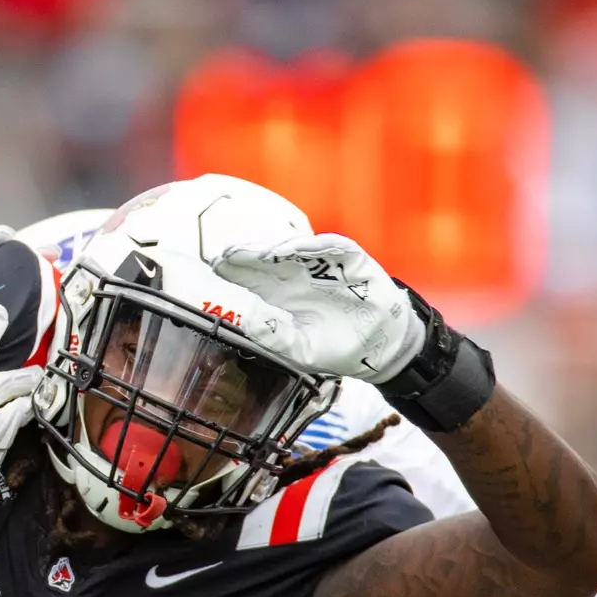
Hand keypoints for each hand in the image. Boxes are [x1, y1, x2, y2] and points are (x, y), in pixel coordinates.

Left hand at [214, 234, 424, 382]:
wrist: (382, 347)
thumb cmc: (337, 347)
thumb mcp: (302, 350)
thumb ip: (276, 337)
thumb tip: (247, 321)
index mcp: (281, 296)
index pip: (252, 278)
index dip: (234, 271)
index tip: (215, 267)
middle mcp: (297, 276)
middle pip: (268, 259)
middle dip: (248, 254)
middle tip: (227, 254)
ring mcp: (322, 266)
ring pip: (295, 249)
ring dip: (277, 248)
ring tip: (258, 252)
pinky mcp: (349, 261)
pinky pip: (332, 247)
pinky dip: (316, 246)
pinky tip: (298, 249)